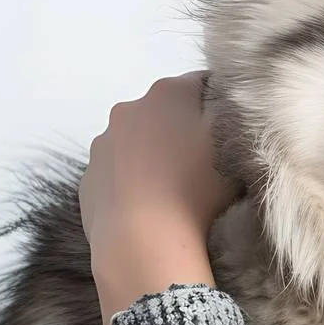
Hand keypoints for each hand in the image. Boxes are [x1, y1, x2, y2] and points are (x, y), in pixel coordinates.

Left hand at [80, 71, 240, 324]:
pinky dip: (133, 180)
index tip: (233, 130)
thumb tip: (226, 102)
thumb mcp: (234, 143)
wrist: (143, 242)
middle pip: (166, 110)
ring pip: (138, 140)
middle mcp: (129, 108)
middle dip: (184, 127)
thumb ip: (233, 111)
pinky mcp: (89, 177)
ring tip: (175, 188)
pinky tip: (150, 205)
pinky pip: (118, 171)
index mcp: (168, 92)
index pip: (203, 82)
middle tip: (206, 161)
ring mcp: (103, 143)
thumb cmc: (197, 188)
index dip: (220, 104)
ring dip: (155, 153)